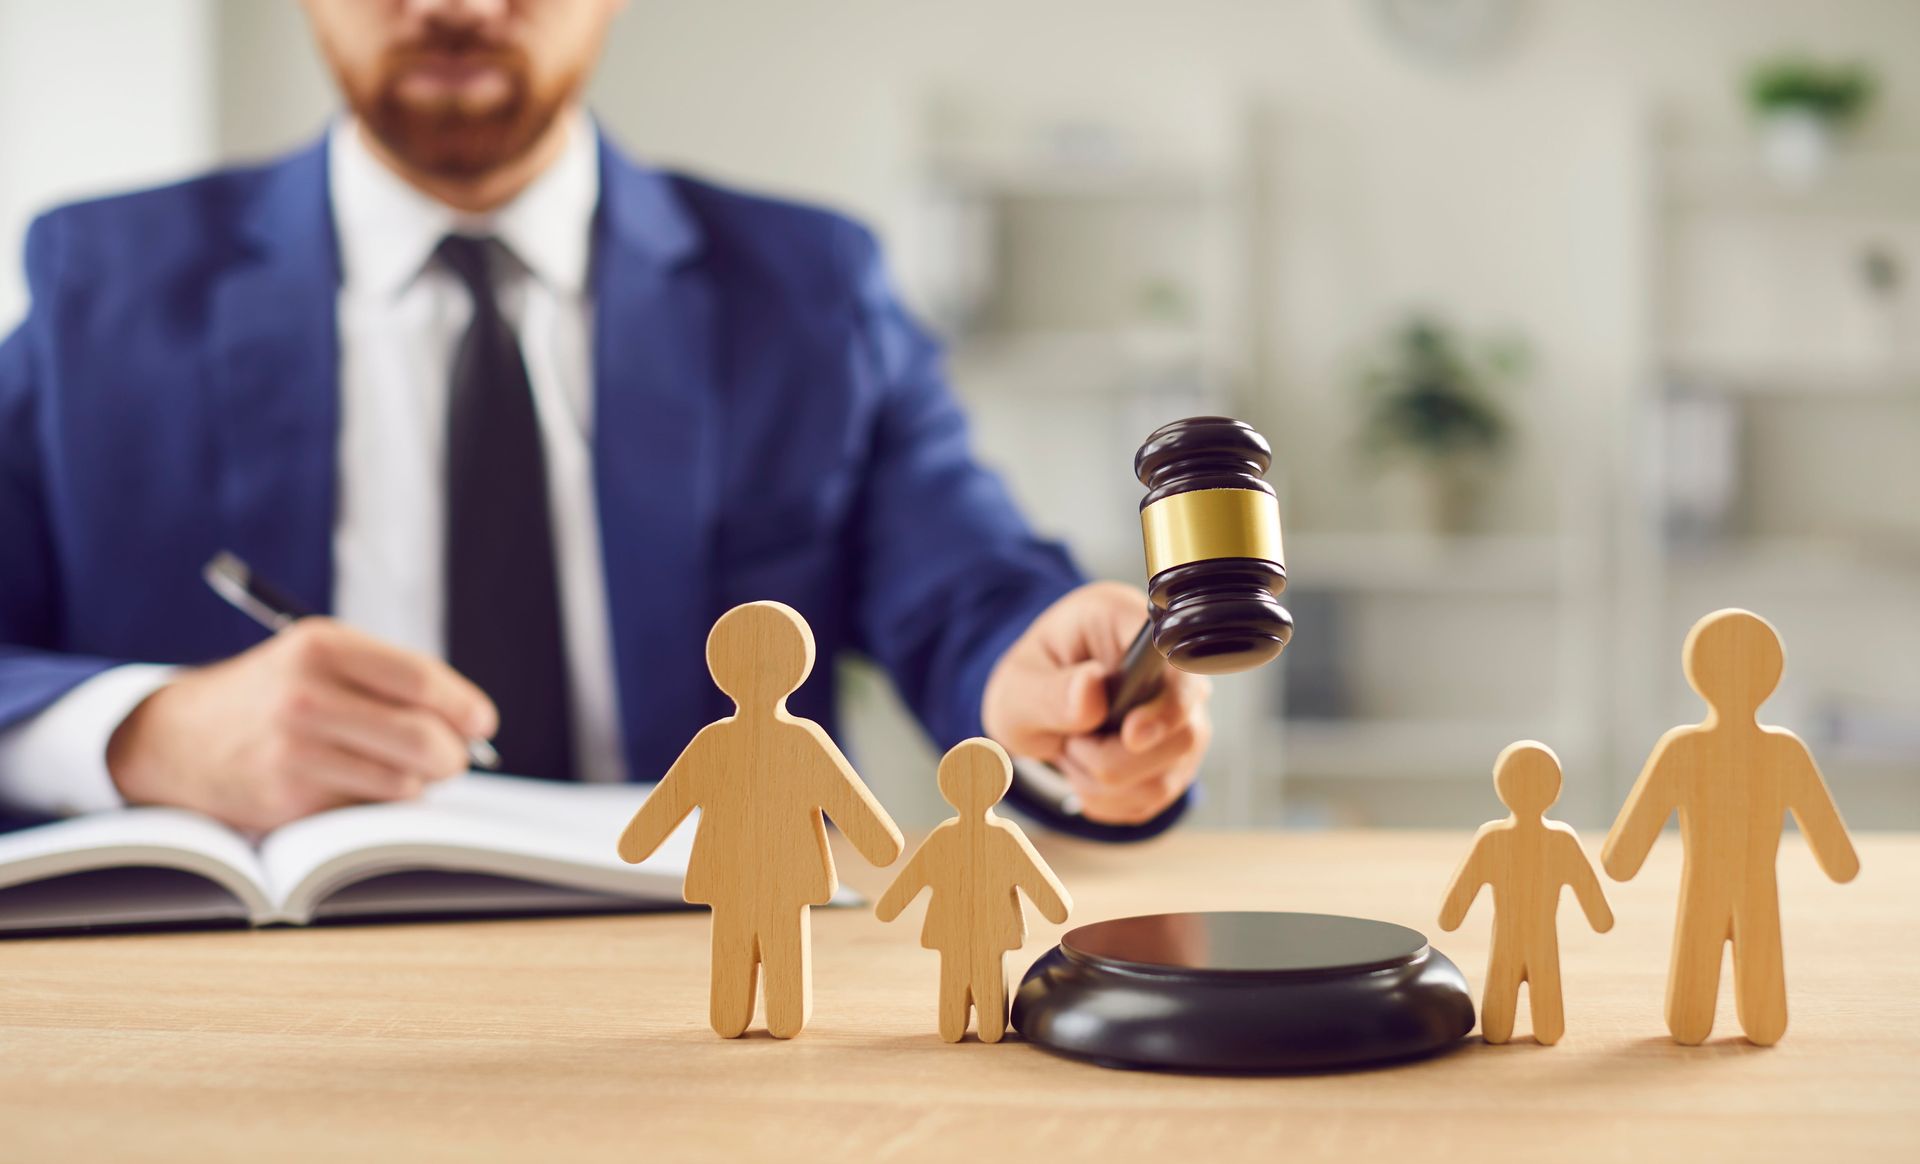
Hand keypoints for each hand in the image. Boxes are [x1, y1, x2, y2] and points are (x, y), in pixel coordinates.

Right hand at [106, 619, 497, 831]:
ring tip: (391, 767)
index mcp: (322, 646)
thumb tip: (474, 729)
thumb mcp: (321, 658)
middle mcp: (305, 694)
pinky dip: (372, 803)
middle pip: (422, 737)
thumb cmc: (278, 692)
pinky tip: (346, 784)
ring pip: (402, 781)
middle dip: (452, 755)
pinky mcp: (283, 798)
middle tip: (454, 759)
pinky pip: (364, 808)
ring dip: (414, 782)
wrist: (178, 736)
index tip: (482, 724)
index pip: (420, 681)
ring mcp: (291, 750)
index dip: (464, 707)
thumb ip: (393, 680)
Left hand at [982, 582, 1210, 825]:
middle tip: (1069, 740)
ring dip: (1102, 783)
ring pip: (1162, 779)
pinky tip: (1086, 771)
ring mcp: (1184, 720)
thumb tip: (1091, 689)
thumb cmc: (1031, 682)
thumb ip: (1049, 691)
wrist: (1037, 706)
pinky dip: (1109, 800)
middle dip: (1107, 757)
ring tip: (1074, 750)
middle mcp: (1175, 674)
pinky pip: (1152, 801)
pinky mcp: (1177, 762)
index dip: (1167, 706)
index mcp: (1131, 626)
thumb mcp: (1017, 685)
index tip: (1131, 735)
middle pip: (1179, 736)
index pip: (1181, 663)